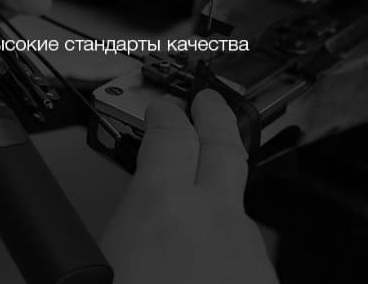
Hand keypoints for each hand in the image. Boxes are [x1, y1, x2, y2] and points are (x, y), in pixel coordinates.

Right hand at [100, 90, 276, 283]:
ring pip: (236, 202)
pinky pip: (245, 242)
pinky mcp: (264, 274)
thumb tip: (124, 221)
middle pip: (224, 147)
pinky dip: (226, 238)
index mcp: (162, 207)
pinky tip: (209, 252)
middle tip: (208, 101)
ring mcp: (246, 247)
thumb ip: (122, 223)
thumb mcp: (103, 258)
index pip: (170, 136)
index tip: (162, 109)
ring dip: (219, 187)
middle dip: (216, 116)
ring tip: (203, 186)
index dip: (166, 115)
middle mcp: (213, 219)